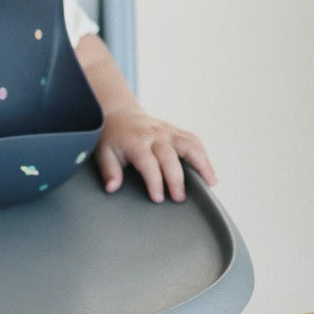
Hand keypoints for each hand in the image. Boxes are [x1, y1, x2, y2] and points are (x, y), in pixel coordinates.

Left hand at [95, 107, 217, 202]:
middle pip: (171, 157)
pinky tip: (208, 170)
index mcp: (136, 142)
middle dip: (177, 179)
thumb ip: (109, 170)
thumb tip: (112, 187)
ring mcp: (168, 131)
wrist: (120, 114)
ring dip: (203, 164)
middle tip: (180, 198)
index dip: (154, 182)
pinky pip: (194, 141)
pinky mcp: (176, 131)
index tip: (158, 198)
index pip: (148, 164)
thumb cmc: (111, 137)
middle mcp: (155, 135)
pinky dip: (204, 155)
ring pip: (191, 145)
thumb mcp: (103, 153)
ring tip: (211, 183)